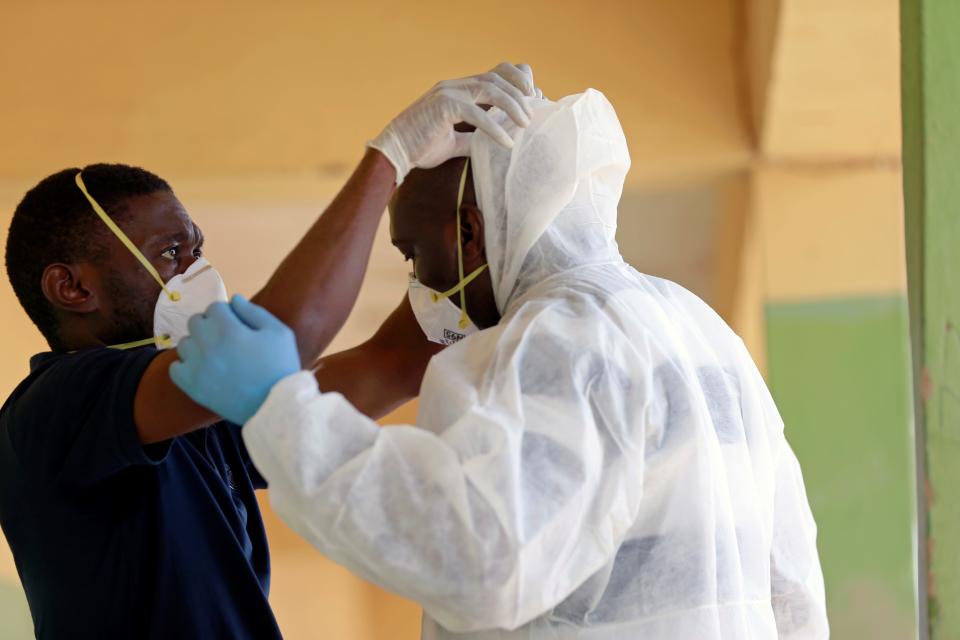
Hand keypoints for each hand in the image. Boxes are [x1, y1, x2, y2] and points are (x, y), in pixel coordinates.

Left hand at [170, 295, 301, 424]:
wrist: (275, 406)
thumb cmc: (280, 366)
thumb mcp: (279, 332)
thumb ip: (254, 312)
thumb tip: (233, 298)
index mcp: (228, 328)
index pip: (215, 307)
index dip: (228, 314)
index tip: (239, 326)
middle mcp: (207, 344)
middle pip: (195, 321)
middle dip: (210, 325)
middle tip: (226, 339)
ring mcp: (196, 367)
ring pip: (184, 343)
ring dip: (197, 344)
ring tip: (215, 355)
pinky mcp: (192, 386)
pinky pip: (175, 368)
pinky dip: (185, 365)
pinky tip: (203, 369)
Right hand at [369, 62, 537, 183]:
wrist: (394, 153)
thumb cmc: (420, 147)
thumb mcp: (454, 142)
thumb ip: (473, 139)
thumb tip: (494, 145)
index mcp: (459, 89)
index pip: (495, 72)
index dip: (517, 80)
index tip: (531, 99)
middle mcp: (455, 86)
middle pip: (497, 77)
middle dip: (520, 93)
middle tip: (532, 115)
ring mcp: (448, 93)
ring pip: (491, 89)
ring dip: (512, 105)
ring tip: (525, 124)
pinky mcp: (444, 107)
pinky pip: (477, 114)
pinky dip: (495, 128)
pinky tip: (507, 143)